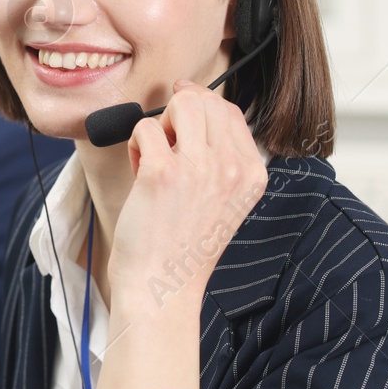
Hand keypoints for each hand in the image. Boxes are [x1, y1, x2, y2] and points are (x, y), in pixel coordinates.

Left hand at [111, 80, 267, 312]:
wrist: (163, 286)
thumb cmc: (183, 246)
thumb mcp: (225, 200)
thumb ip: (221, 158)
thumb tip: (192, 102)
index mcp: (252, 174)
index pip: (231, 112)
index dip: (201, 104)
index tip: (179, 114)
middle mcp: (232, 168)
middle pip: (205, 101)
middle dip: (177, 114)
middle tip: (165, 148)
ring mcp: (200, 168)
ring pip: (181, 104)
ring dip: (158, 125)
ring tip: (153, 157)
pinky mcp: (163, 173)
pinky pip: (144, 128)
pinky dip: (135, 145)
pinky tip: (139, 171)